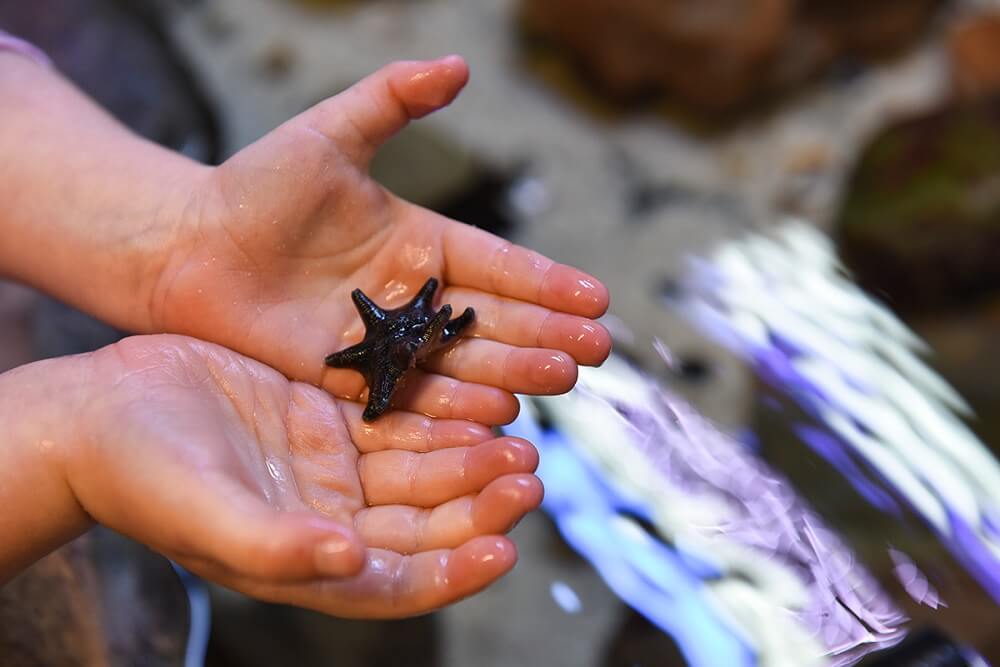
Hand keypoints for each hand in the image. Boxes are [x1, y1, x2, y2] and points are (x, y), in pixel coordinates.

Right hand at [65, 335, 542, 616]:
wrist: (101, 412)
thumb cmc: (139, 476)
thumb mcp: (206, 516)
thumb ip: (277, 545)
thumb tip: (350, 561)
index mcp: (309, 561)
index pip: (401, 580)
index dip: (456, 569)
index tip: (506, 547)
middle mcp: (331, 519)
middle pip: (426, 520)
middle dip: (479, 501)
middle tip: (528, 472)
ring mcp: (332, 468)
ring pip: (421, 467)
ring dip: (469, 454)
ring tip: (517, 435)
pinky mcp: (326, 418)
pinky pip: (398, 419)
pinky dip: (437, 412)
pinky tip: (474, 399)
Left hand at [150, 56, 610, 424]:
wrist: (187, 247)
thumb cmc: (255, 186)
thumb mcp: (330, 134)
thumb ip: (394, 101)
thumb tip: (460, 65)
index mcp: (423, 244)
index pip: (500, 266)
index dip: (548, 283)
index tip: (598, 298)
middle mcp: (416, 300)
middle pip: (495, 322)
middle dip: (547, 336)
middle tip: (595, 353)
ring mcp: (388, 345)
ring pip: (463, 364)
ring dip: (513, 374)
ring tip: (560, 381)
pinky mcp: (354, 383)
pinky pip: (411, 399)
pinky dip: (451, 412)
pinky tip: (494, 418)